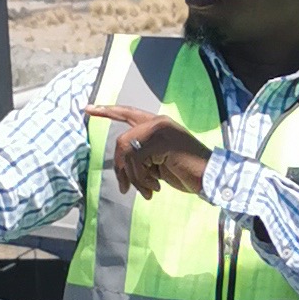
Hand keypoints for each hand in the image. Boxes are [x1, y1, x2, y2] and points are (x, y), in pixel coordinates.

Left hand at [86, 103, 209, 199]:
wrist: (210, 177)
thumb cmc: (186, 173)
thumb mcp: (158, 163)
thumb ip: (141, 157)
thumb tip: (120, 168)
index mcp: (157, 123)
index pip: (127, 113)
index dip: (107, 111)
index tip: (87, 109)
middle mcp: (157, 122)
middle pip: (122, 141)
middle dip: (121, 168)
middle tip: (125, 188)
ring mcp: (160, 129)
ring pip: (128, 152)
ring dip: (134, 177)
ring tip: (148, 190)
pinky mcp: (161, 140)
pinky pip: (137, 160)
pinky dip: (141, 179)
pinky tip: (155, 188)